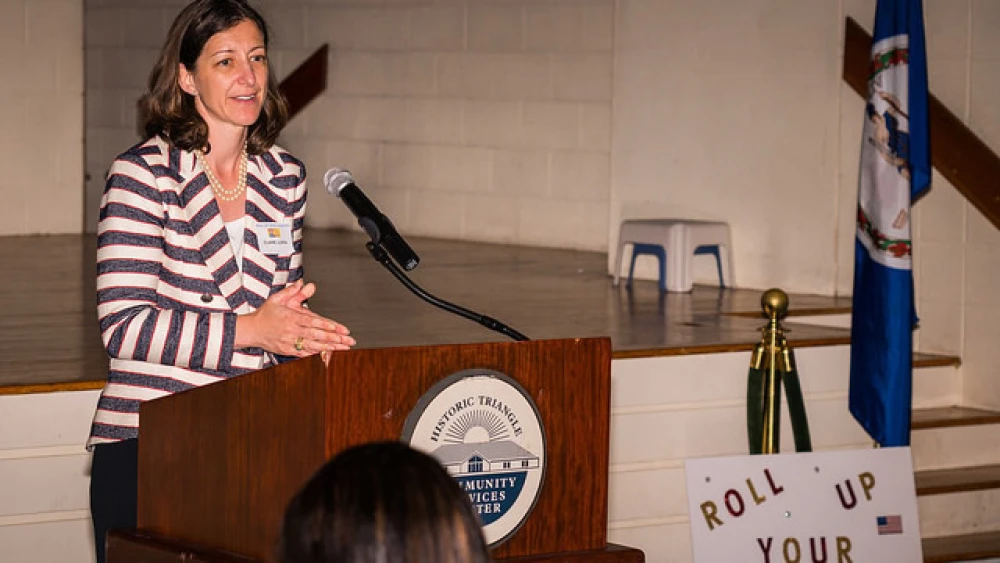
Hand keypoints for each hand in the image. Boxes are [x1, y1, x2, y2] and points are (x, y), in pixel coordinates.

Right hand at [236, 280, 355, 356]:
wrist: (251, 330)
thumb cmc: (266, 314)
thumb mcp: (277, 299)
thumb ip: (293, 292)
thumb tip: (305, 283)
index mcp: (291, 317)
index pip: (312, 321)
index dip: (326, 325)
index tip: (339, 328)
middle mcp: (292, 331)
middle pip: (316, 335)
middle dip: (333, 338)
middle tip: (348, 340)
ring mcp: (290, 342)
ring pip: (313, 345)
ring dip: (329, 347)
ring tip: (343, 348)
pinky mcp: (288, 350)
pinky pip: (304, 353)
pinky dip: (316, 354)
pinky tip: (328, 354)